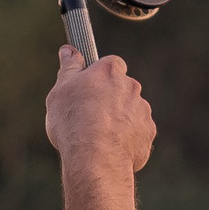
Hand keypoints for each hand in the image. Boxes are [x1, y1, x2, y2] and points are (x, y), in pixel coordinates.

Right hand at [43, 47, 155, 176]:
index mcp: (110, 72)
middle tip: (89, 117)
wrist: (95, 159)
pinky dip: (126, 140)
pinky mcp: (148, 134)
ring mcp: (142, 110)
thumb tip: (68, 50)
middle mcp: (131, 87)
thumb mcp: (60, 92)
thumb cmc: (74, 123)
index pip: (110, 64)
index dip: (99, 76)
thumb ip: (68, 68)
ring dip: (119, 120)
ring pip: (131, 111)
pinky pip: (137, 133)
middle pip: (122, 88)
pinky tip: (109, 150)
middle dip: (110, 99)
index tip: (89, 88)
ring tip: (98, 139)